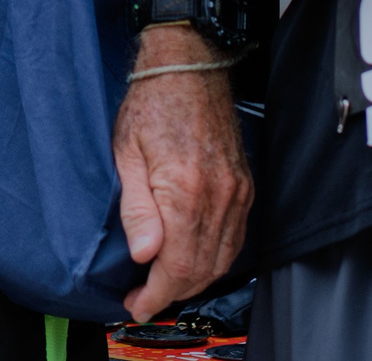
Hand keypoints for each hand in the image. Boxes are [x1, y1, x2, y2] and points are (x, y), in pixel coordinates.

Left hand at [113, 35, 250, 321]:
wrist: (189, 66)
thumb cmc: (151, 103)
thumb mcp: (126, 154)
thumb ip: (137, 209)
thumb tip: (144, 255)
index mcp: (186, 191)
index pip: (176, 267)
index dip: (156, 295)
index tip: (136, 305)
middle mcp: (219, 197)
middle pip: (201, 270)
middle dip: (172, 293)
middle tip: (144, 299)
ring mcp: (237, 192)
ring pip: (222, 259)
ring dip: (194, 280)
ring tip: (165, 285)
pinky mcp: (245, 185)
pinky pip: (236, 238)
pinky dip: (215, 258)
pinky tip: (194, 259)